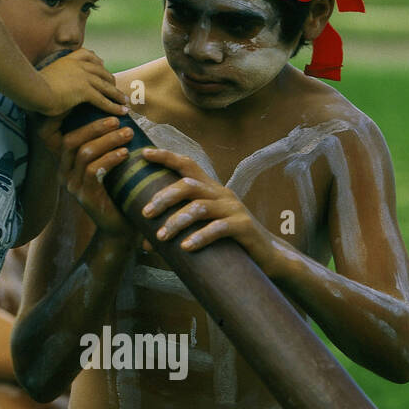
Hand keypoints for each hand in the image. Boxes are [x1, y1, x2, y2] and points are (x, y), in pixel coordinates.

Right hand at [38, 50, 126, 118]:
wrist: (32, 90)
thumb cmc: (31, 86)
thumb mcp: (41, 75)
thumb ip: (50, 75)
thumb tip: (48, 80)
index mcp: (67, 60)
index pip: (87, 55)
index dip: (97, 61)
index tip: (102, 65)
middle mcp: (78, 66)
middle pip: (101, 70)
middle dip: (110, 80)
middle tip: (117, 88)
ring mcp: (83, 77)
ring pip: (105, 85)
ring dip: (117, 94)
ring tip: (125, 101)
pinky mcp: (84, 90)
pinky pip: (103, 100)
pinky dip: (113, 106)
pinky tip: (121, 112)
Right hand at [59, 116, 137, 240]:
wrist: (120, 228)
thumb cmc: (117, 193)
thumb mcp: (108, 167)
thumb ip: (105, 148)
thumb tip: (118, 119)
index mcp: (67, 165)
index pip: (68, 136)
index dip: (85, 124)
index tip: (107, 114)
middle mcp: (64, 175)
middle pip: (72, 141)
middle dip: (96, 128)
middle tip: (118, 121)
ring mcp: (73, 187)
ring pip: (84, 153)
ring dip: (108, 141)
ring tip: (127, 134)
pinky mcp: (85, 197)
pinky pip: (93, 171)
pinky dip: (110, 158)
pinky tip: (125, 153)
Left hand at [138, 149, 278, 271]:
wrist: (266, 255)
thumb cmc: (226, 241)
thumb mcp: (200, 229)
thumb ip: (176, 230)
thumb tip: (143, 241)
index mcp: (210, 189)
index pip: (187, 165)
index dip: (166, 157)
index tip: (144, 153)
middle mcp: (221, 194)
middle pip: (188, 186)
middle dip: (164, 198)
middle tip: (146, 214)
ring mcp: (234, 209)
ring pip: (199, 208)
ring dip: (177, 221)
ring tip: (161, 237)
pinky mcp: (244, 226)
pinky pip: (218, 229)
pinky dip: (200, 237)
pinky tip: (186, 247)